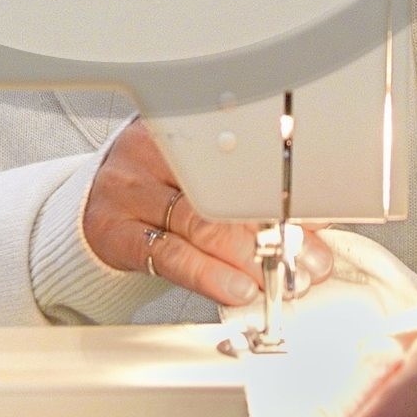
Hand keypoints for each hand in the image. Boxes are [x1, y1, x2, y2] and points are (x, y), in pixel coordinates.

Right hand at [83, 119, 332, 307]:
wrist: (100, 203)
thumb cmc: (161, 186)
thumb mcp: (198, 172)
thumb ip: (249, 189)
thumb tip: (314, 219)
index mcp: (182, 127)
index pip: (240, 155)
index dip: (283, 188)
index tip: (317, 216)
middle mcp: (150, 152)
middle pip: (221, 192)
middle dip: (273, 232)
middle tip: (307, 260)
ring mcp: (128, 191)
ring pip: (198, 227)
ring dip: (248, 260)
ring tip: (279, 280)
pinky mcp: (114, 232)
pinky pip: (167, 256)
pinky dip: (209, 276)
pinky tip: (236, 289)